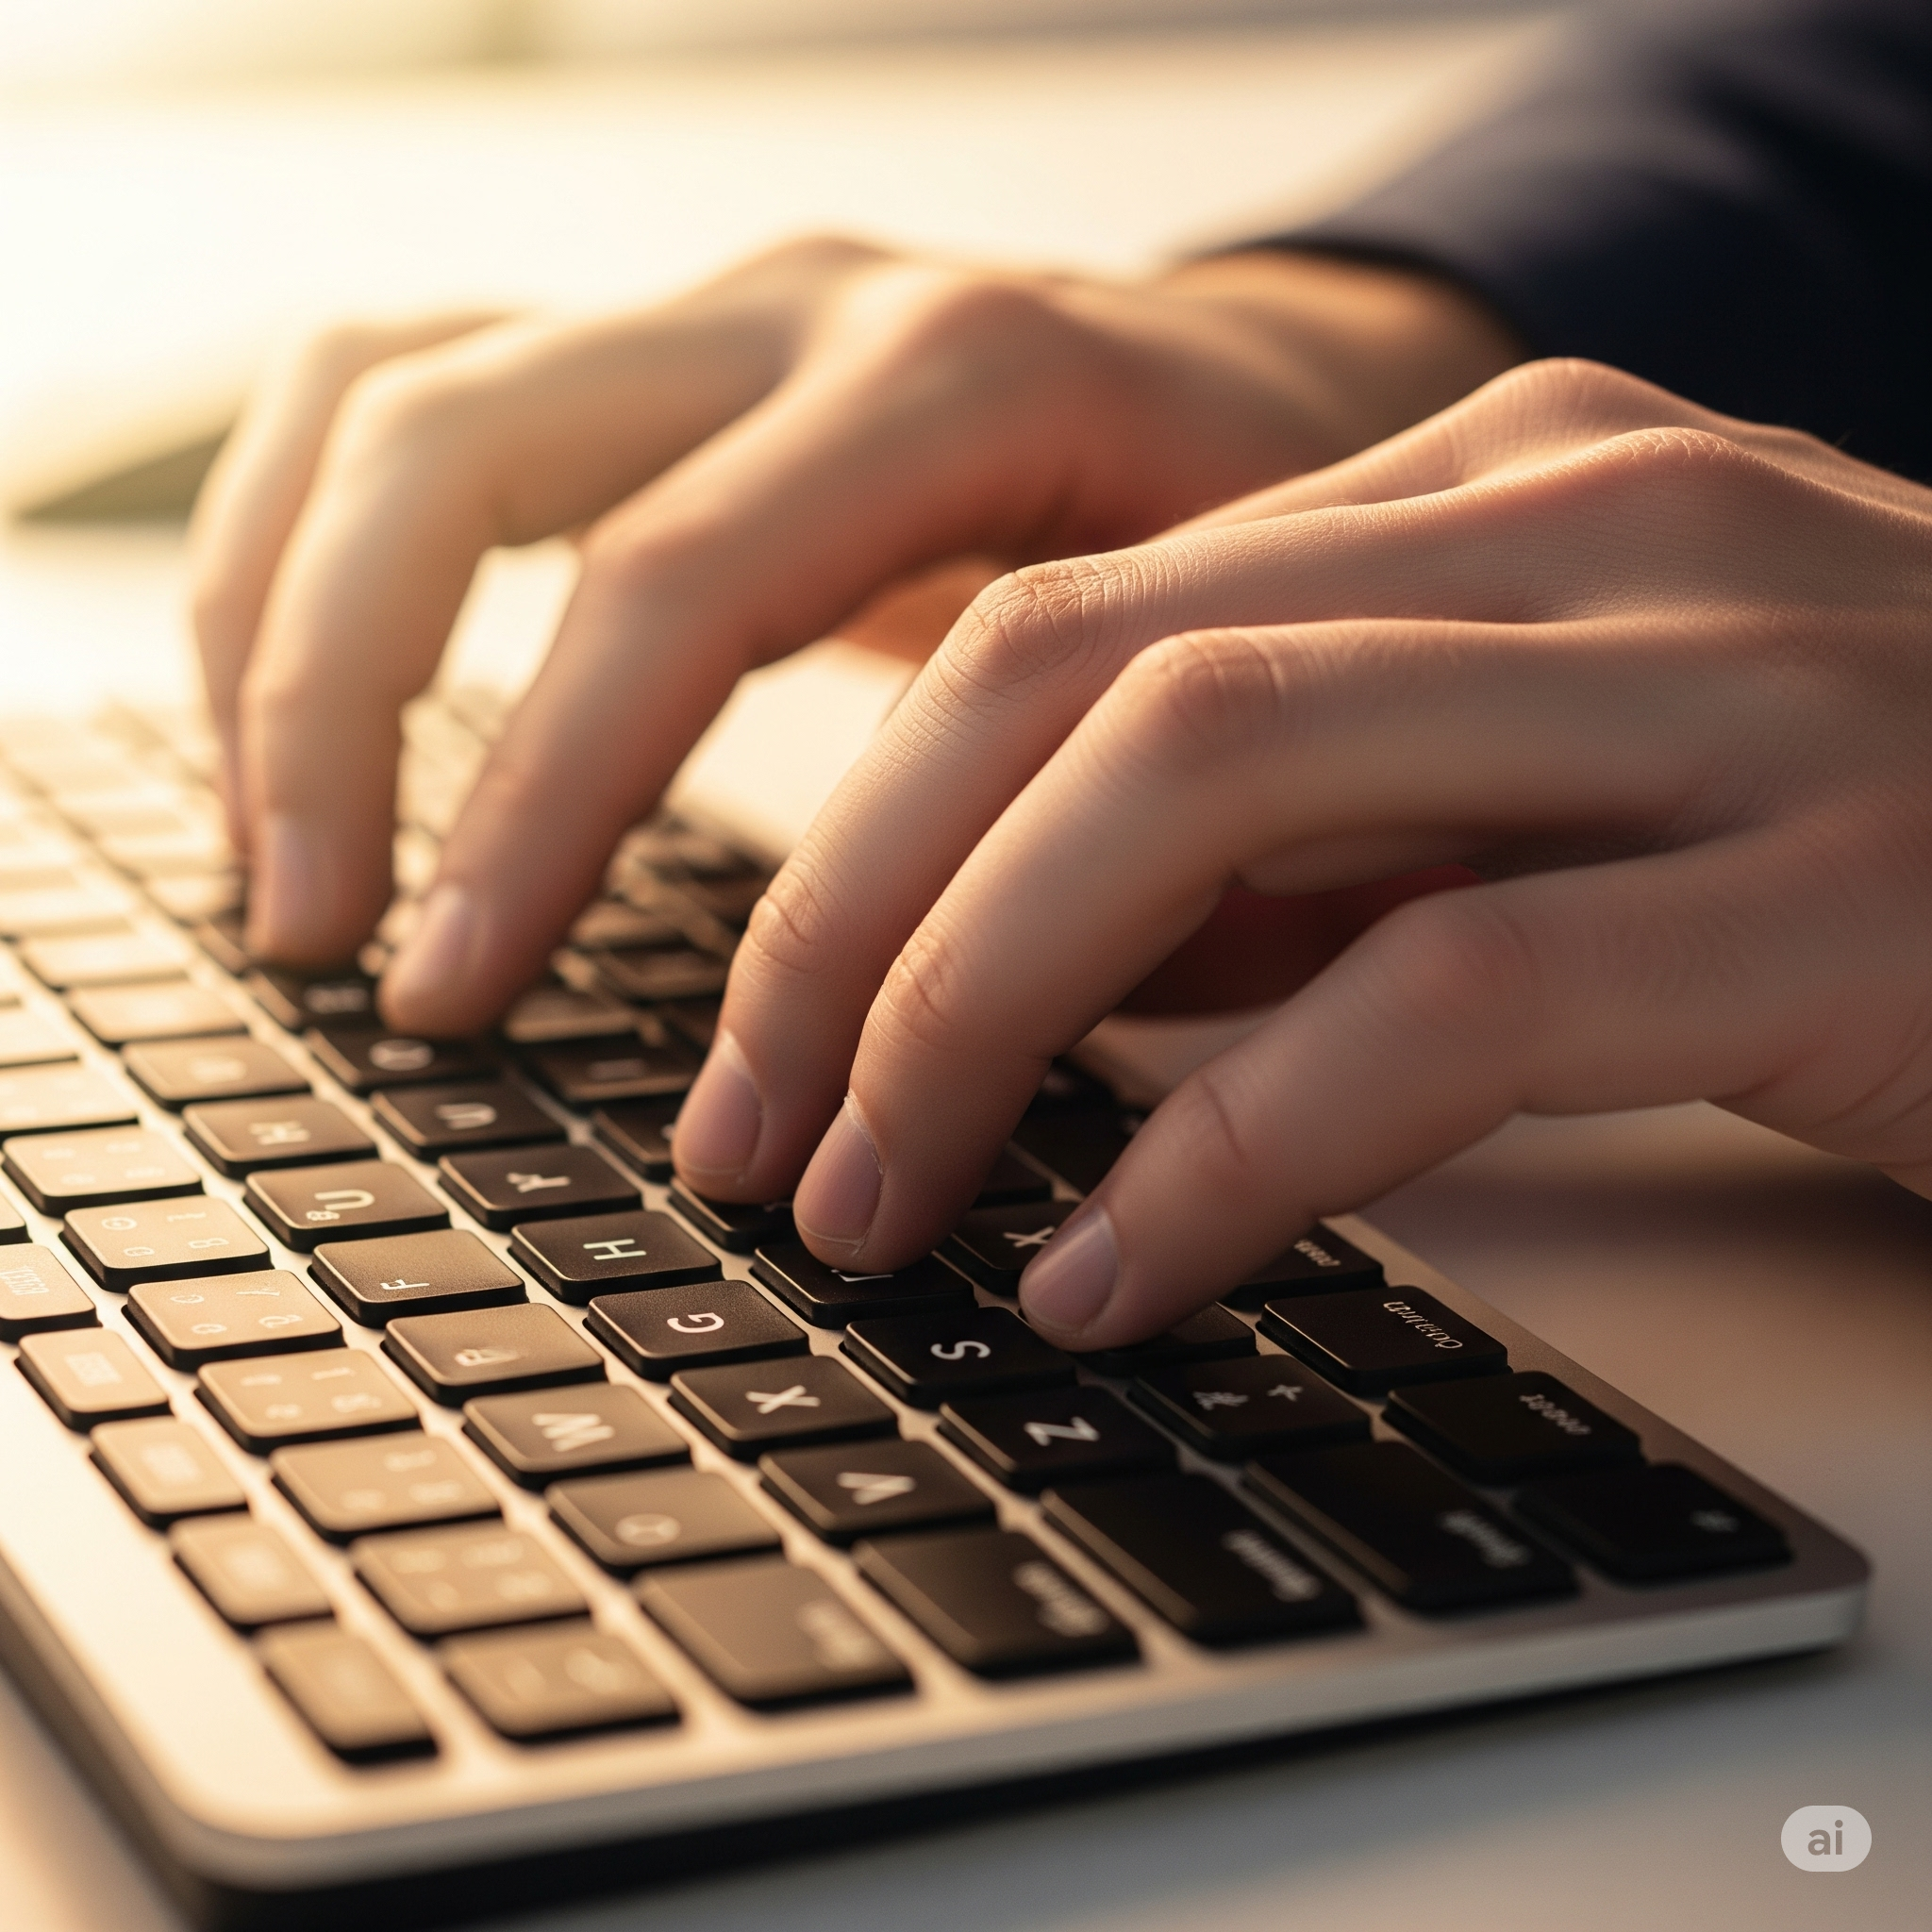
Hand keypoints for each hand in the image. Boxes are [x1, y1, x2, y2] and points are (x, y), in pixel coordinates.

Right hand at [186, 240, 1517, 1025]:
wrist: (1299, 392)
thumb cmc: (1295, 571)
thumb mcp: (1264, 701)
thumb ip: (1129, 857)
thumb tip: (942, 1090)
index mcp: (967, 381)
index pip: (674, 581)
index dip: (540, 802)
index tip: (455, 999)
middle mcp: (811, 315)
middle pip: (463, 450)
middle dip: (343, 708)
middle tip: (326, 947)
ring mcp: (719, 318)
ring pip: (389, 400)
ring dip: (280, 628)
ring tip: (285, 861)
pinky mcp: (667, 365)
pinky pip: (413, 400)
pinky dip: (316, 554)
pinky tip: (307, 715)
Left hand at [677, 359, 1931, 1346]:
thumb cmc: (1871, 856)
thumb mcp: (1539, 807)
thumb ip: (1312, 856)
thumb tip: (1041, 977)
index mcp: (1494, 490)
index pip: (1066, 619)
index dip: (859, 837)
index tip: (760, 1031)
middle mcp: (1590, 533)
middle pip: (1085, 675)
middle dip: (862, 918)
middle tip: (759, 1127)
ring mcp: (1725, 685)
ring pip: (1214, 779)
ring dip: (982, 1009)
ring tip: (873, 1200)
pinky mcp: (1840, 888)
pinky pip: (1442, 991)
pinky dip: (1228, 1147)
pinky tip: (1111, 1270)